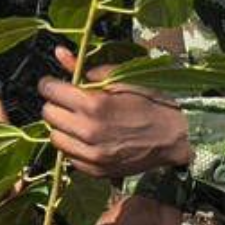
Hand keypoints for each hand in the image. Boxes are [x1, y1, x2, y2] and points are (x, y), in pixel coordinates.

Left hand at [38, 46, 192, 178]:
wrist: (176, 137)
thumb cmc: (151, 103)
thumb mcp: (121, 78)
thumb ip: (85, 68)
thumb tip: (59, 53)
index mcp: (93, 104)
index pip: (50, 91)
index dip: (51, 84)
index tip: (56, 84)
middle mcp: (87, 131)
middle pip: (48, 115)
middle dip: (56, 104)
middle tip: (71, 102)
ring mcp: (91, 155)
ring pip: (55, 138)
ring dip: (63, 127)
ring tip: (80, 121)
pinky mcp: (95, 170)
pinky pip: (69, 157)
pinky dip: (74, 146)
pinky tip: (89, 138)